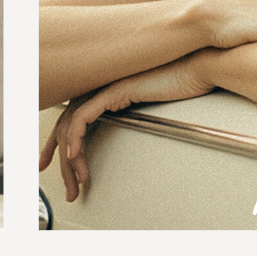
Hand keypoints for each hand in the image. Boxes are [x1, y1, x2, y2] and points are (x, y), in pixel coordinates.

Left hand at [38, 54, 217, 201]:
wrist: (198, 68)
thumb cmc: (182, 84)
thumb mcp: (152, 107)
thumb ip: (135, 119)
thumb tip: (128, 144)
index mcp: (106, 90)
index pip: (71, 119)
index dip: (60, 144)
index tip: (60, 166)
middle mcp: (100, 87)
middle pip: (65, 125)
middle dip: (58, 158)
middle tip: (68, 187)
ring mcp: (104, 87)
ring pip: (70, 125)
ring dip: (69, 159)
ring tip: (77, 182)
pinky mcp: (112, 90)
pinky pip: (82, 118)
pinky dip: (75, 140)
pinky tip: (75, 157)